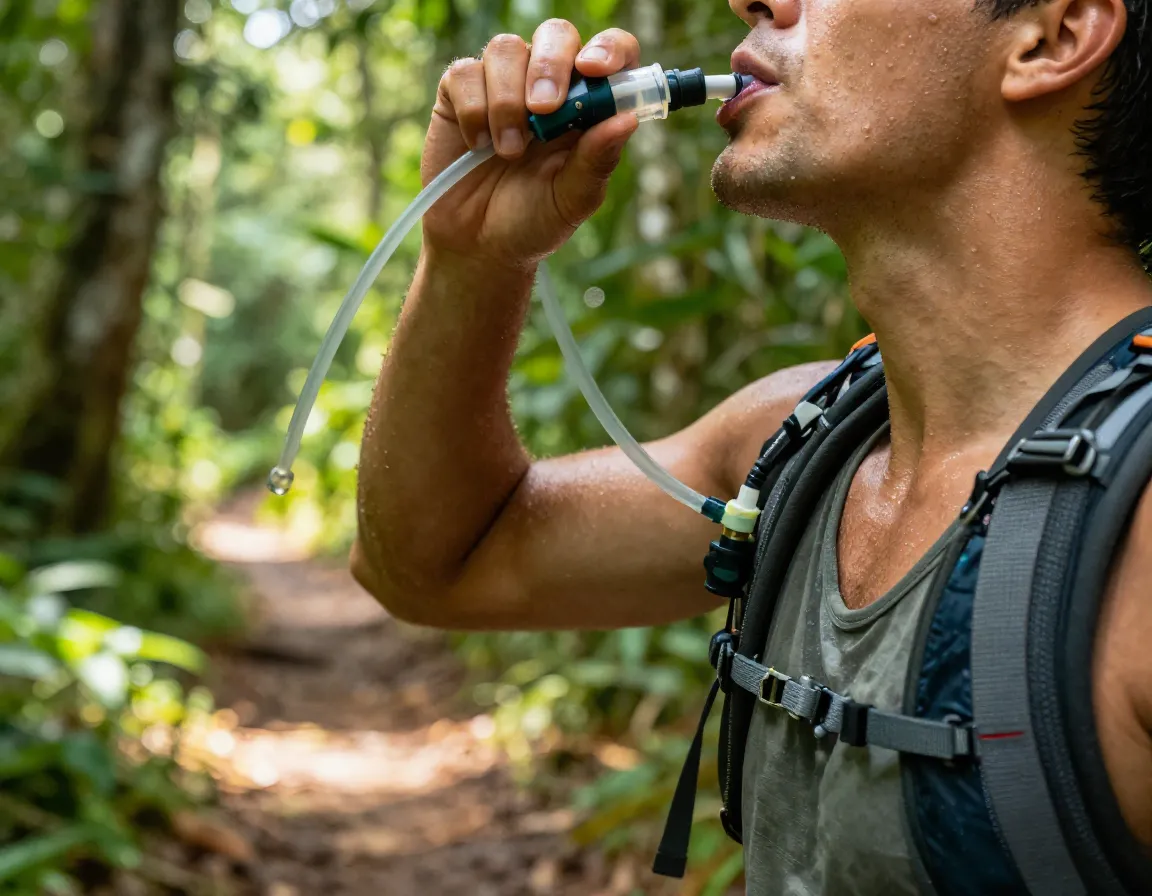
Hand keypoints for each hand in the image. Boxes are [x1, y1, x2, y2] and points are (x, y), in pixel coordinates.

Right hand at [419, 21, 640, 270]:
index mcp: (588, 105)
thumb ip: (597, 160)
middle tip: (543, 110)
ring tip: (508, 151)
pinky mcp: (461, 92)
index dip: (609, 49)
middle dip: (550, 66)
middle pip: (556, 35)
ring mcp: (503, 83)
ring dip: (507, 101)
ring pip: (506, 49)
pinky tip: (478, 144)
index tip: (596, 69)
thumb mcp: (572, 199)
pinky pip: (465, 73)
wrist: (477, 245)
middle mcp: (548, 84)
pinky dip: (473, 110)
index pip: (611, 54)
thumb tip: (628, 119)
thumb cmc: (533, 220)